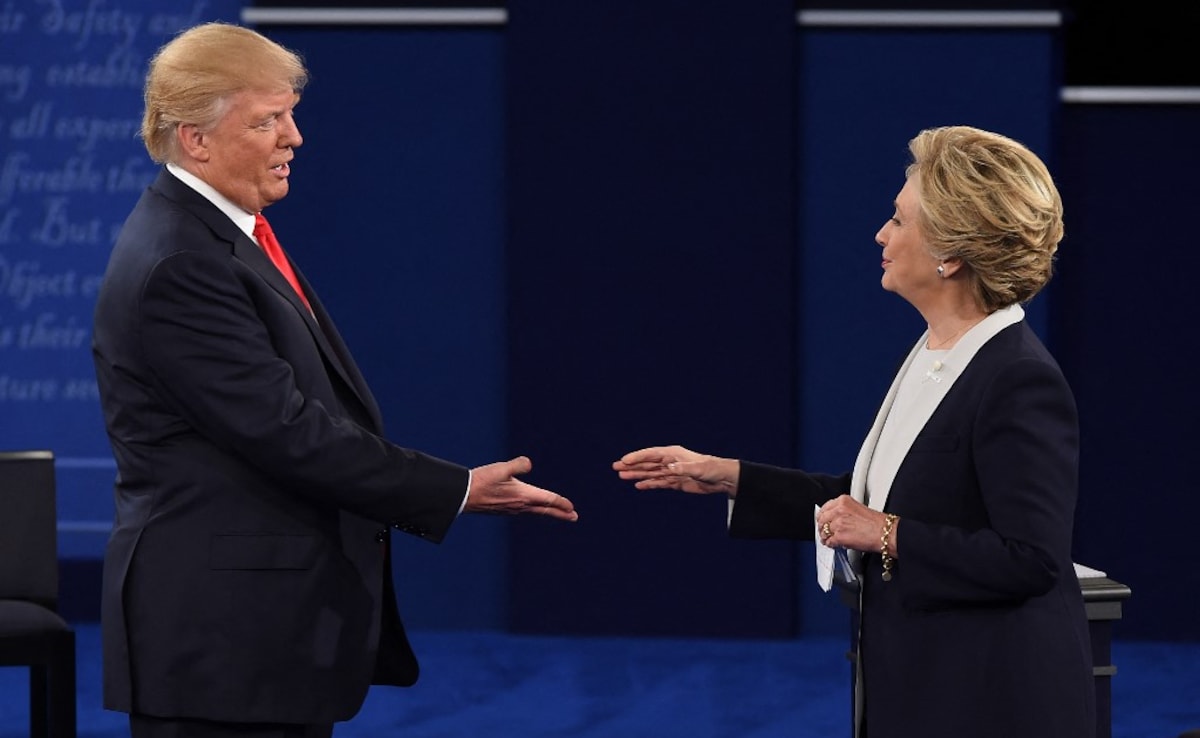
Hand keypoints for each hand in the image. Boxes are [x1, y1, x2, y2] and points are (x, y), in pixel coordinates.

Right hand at [463, 456, 577, 521]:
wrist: (463, 496)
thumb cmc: (482, 481)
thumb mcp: (501, 468)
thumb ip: (518, 465)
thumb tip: (529, 464)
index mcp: (523, 495)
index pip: (548, 500)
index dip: (562, 503)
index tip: (573, 508)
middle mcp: (520, 506)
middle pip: (545, 510)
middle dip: (560, 513)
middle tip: (574, 518)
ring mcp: (512, 510)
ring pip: (535, 512)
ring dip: (548, 512)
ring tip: (557, 514)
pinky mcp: (504, 510)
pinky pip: (525, 512)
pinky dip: (535, 511)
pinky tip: (532, 509)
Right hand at [612, 445, 738, 495]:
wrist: (722, 479)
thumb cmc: (711, 469)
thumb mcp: (698, 468)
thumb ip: (682, 468)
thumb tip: (669, 468)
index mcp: (673, 454)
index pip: (651, 454)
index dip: (637, 457)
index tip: (624, 460)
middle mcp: (670, 461)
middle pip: (647, 463)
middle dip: (632, 465)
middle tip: (615, 467)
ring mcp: (672, 472)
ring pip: (650, 473)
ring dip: (637, 474)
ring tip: (622, 476)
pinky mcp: (675, 482)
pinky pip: (658, 483)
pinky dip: (648, 484)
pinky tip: (638, 485)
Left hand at [815, 495, 896, 554]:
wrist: (885, 533)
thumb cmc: (877, 523)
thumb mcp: (857, 508)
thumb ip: (843, 510)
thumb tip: (834, 517)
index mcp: (843, 501)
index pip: (824, 508)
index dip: (822, 516)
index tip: (822, 520)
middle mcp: (839, 510)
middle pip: (821, 520)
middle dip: (822, 527)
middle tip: (824, 532)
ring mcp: (838, 523)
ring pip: (823, 531)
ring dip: (825, 537)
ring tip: (829, 539)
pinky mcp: (839, 536)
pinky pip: (829, 542)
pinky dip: (830, 544)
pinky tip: (834, 544)